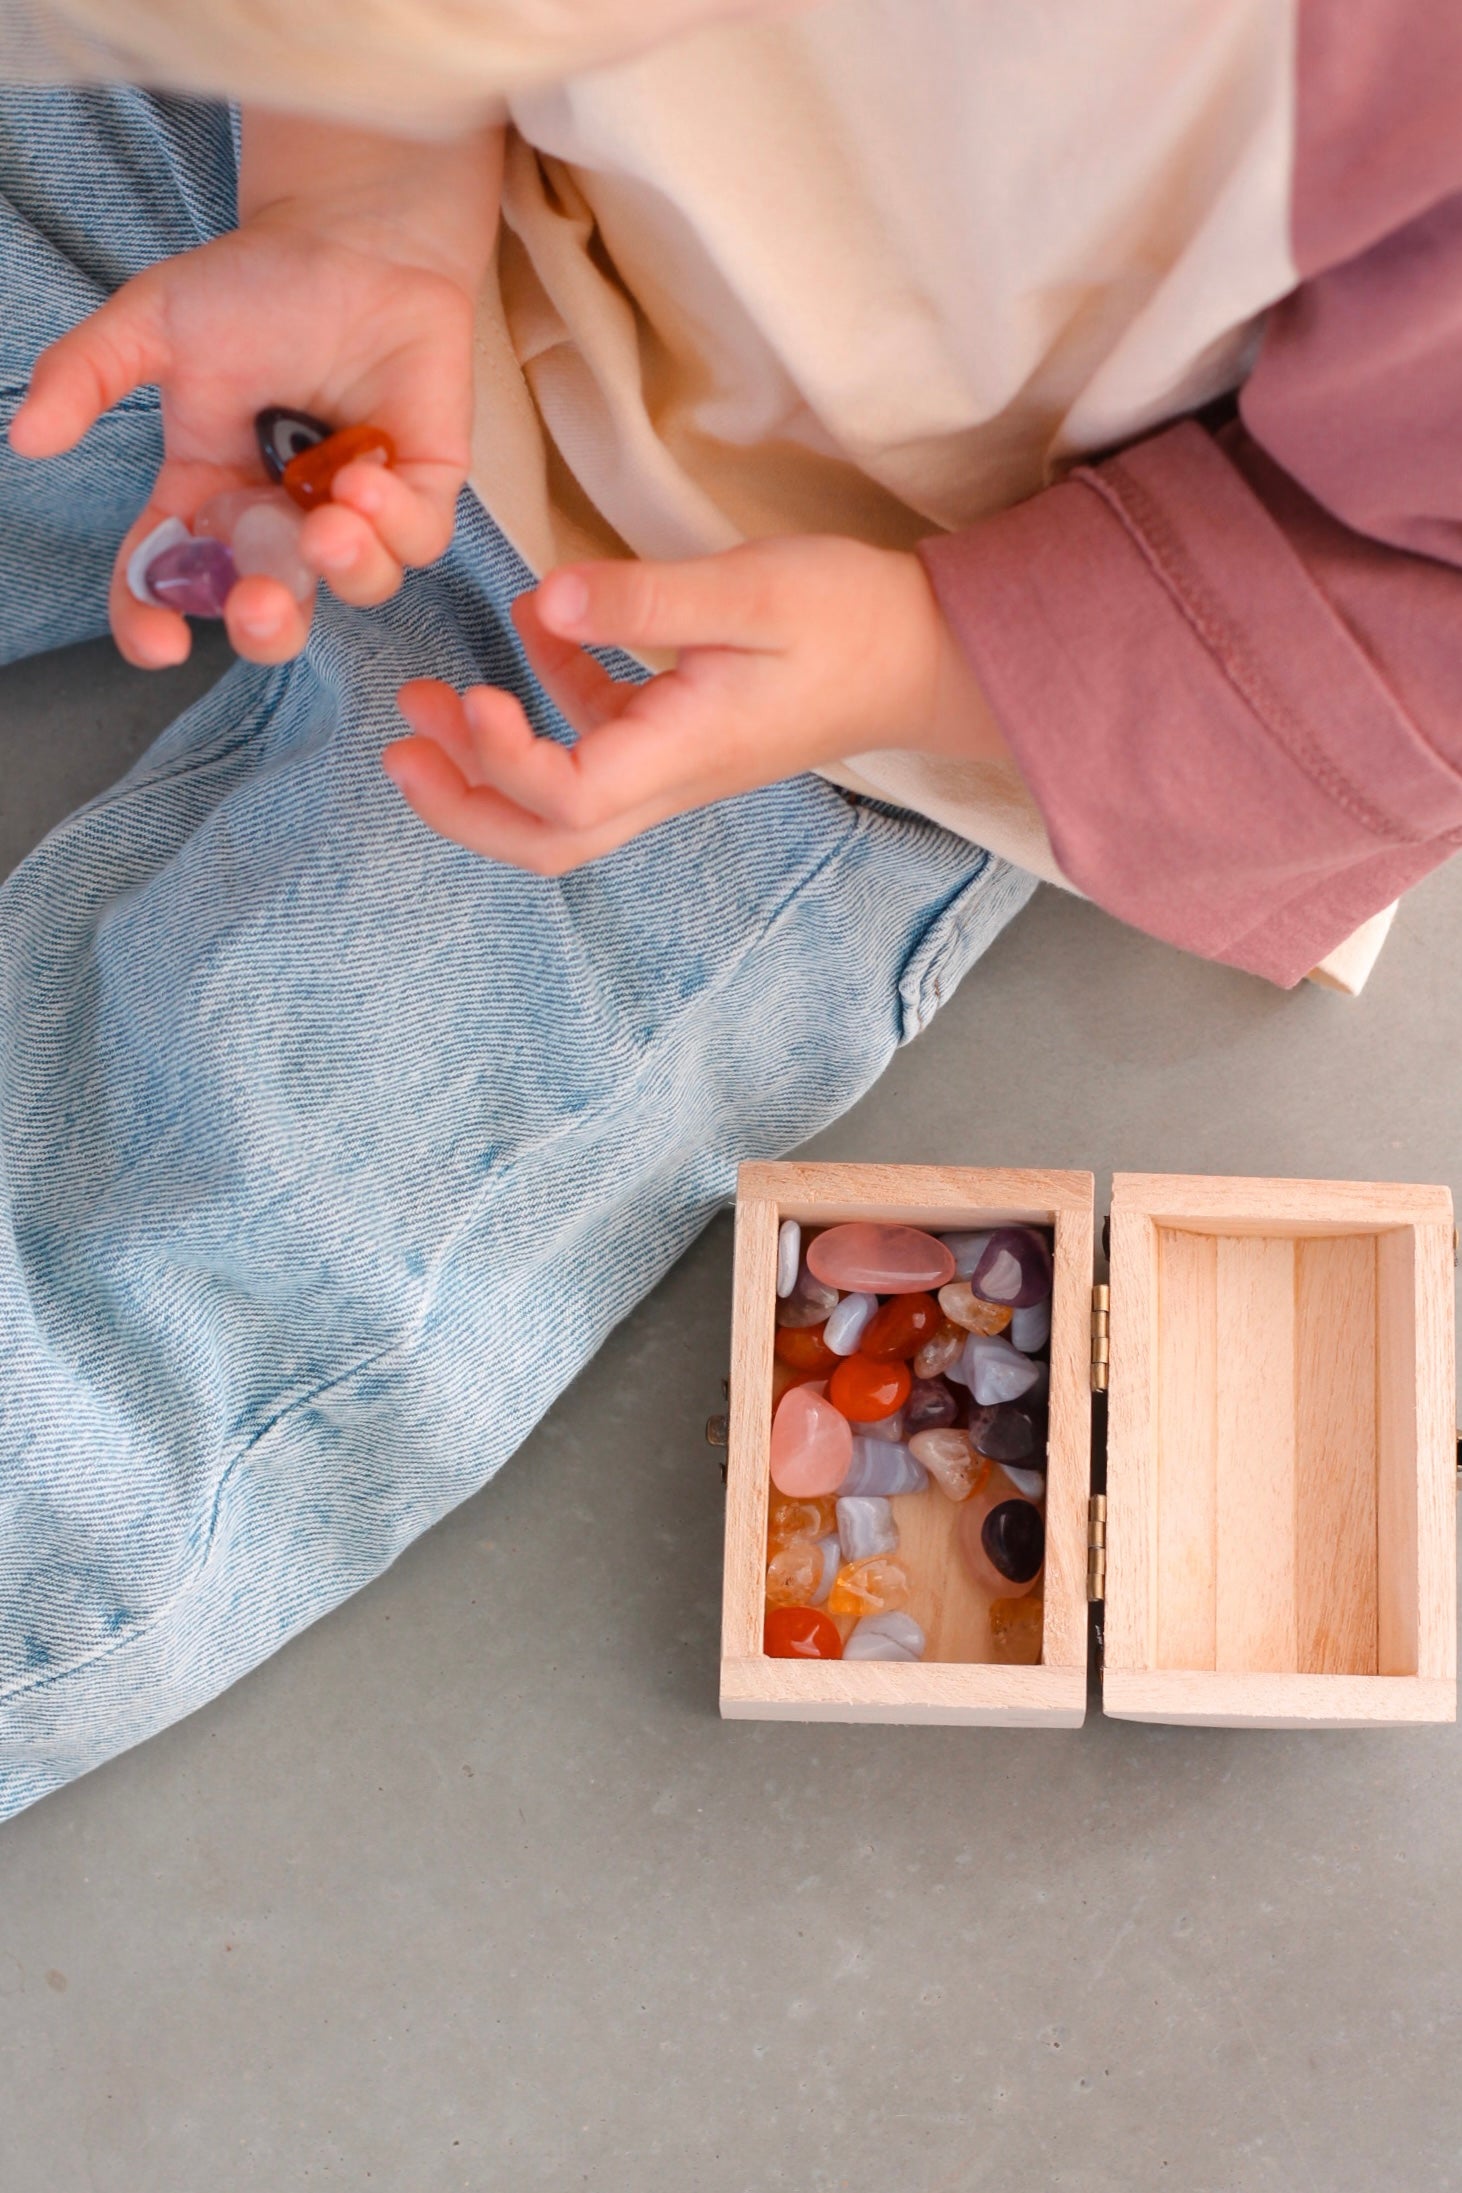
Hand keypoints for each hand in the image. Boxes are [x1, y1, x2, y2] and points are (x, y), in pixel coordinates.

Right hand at [6, 118, 499, 669]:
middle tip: (256, 604)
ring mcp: (353, 514)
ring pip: (357, 586)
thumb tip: (26, 438)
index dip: (156, 619)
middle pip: (271, 611)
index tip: (160, 642)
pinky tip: (364, 479)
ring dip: (342, 569)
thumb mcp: (152, 322)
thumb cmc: (254, 283)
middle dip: (264, 623)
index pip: (171, 581)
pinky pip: (416, 540)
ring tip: (330, 524)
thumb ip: (87, 375)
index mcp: (209, 498)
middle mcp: (280, 521)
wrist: (353, 237)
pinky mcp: (422, 492)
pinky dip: (394, 524)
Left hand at [384, 534, 1008, 872]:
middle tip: (398, 749)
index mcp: (685, 754)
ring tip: (432, 703)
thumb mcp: (751, 588)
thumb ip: (646, 597)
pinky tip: (532, 630)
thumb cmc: (851, 619)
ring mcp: (672, 766)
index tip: (470, 696)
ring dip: (488, 767)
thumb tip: (545, 601)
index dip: (504, 762)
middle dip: (463, 806)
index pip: (570, 796)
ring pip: (562, 806)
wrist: (925, 653)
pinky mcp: (679, 736)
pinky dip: (549, 701)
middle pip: (548, 838)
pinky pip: (596, 743)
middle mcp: (671, 780)